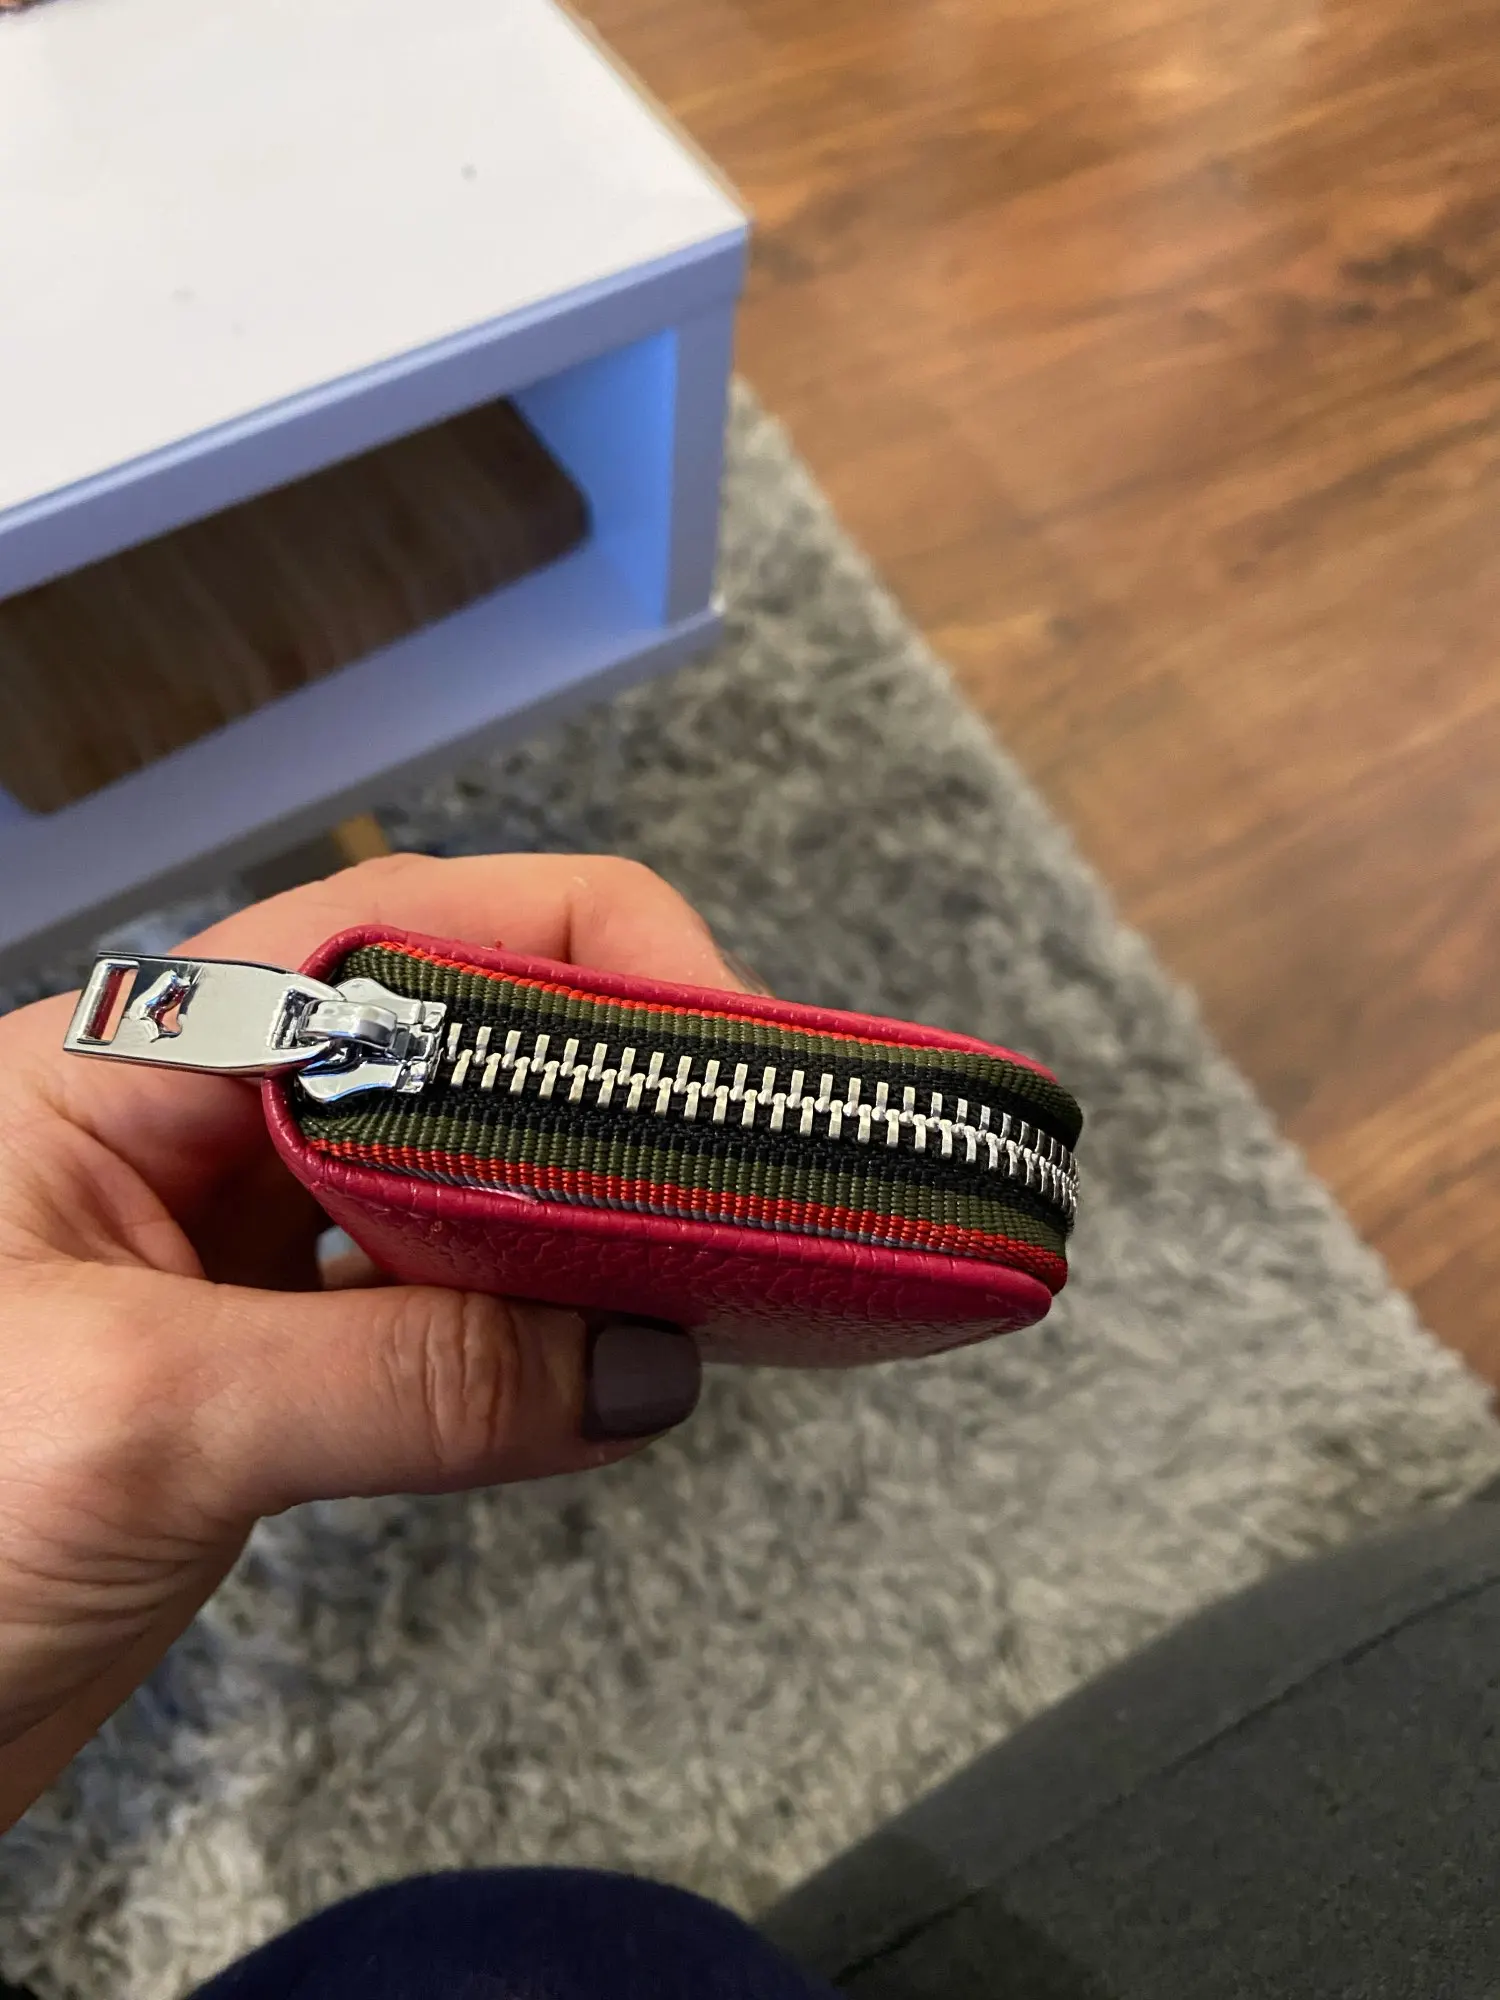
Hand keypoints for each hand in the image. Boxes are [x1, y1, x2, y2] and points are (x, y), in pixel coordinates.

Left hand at [0, 853, 736, 1829]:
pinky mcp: (265, 1373)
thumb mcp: (146, 1422)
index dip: (579, 959)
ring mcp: (236, 1256)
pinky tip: (603, 1379)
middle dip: (612, 1092)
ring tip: (710, 1268)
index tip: (720, 1048)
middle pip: (457, 1050)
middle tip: (750, 1169)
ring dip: (585, 1226)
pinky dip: (533, 1347)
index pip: (402, 938)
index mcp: (136, 1068)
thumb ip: (409, 1381)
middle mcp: (199, 1137)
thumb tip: (638, 1360)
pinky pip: (437, 1322)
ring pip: (460, 1189)